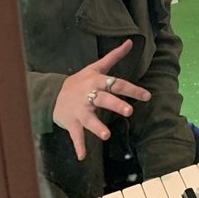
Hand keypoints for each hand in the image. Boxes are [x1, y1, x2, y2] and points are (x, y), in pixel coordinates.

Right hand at [52, 39, 151, 160]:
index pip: (116, 84)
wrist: (51, 93)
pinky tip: (82, 156)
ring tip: (106, 136)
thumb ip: (114, 56)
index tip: (147, 96)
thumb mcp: (96, 67)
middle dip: (116, 105)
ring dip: (97, 128)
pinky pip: (75, 135)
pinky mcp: (71, 122)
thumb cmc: (80, 80)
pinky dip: (78, 145)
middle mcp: (88, 96)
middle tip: (129, 112)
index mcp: (96, 82)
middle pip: (104, 100)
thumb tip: (131, 41)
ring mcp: (79, 110)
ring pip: (89, 119)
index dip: (132, 89)